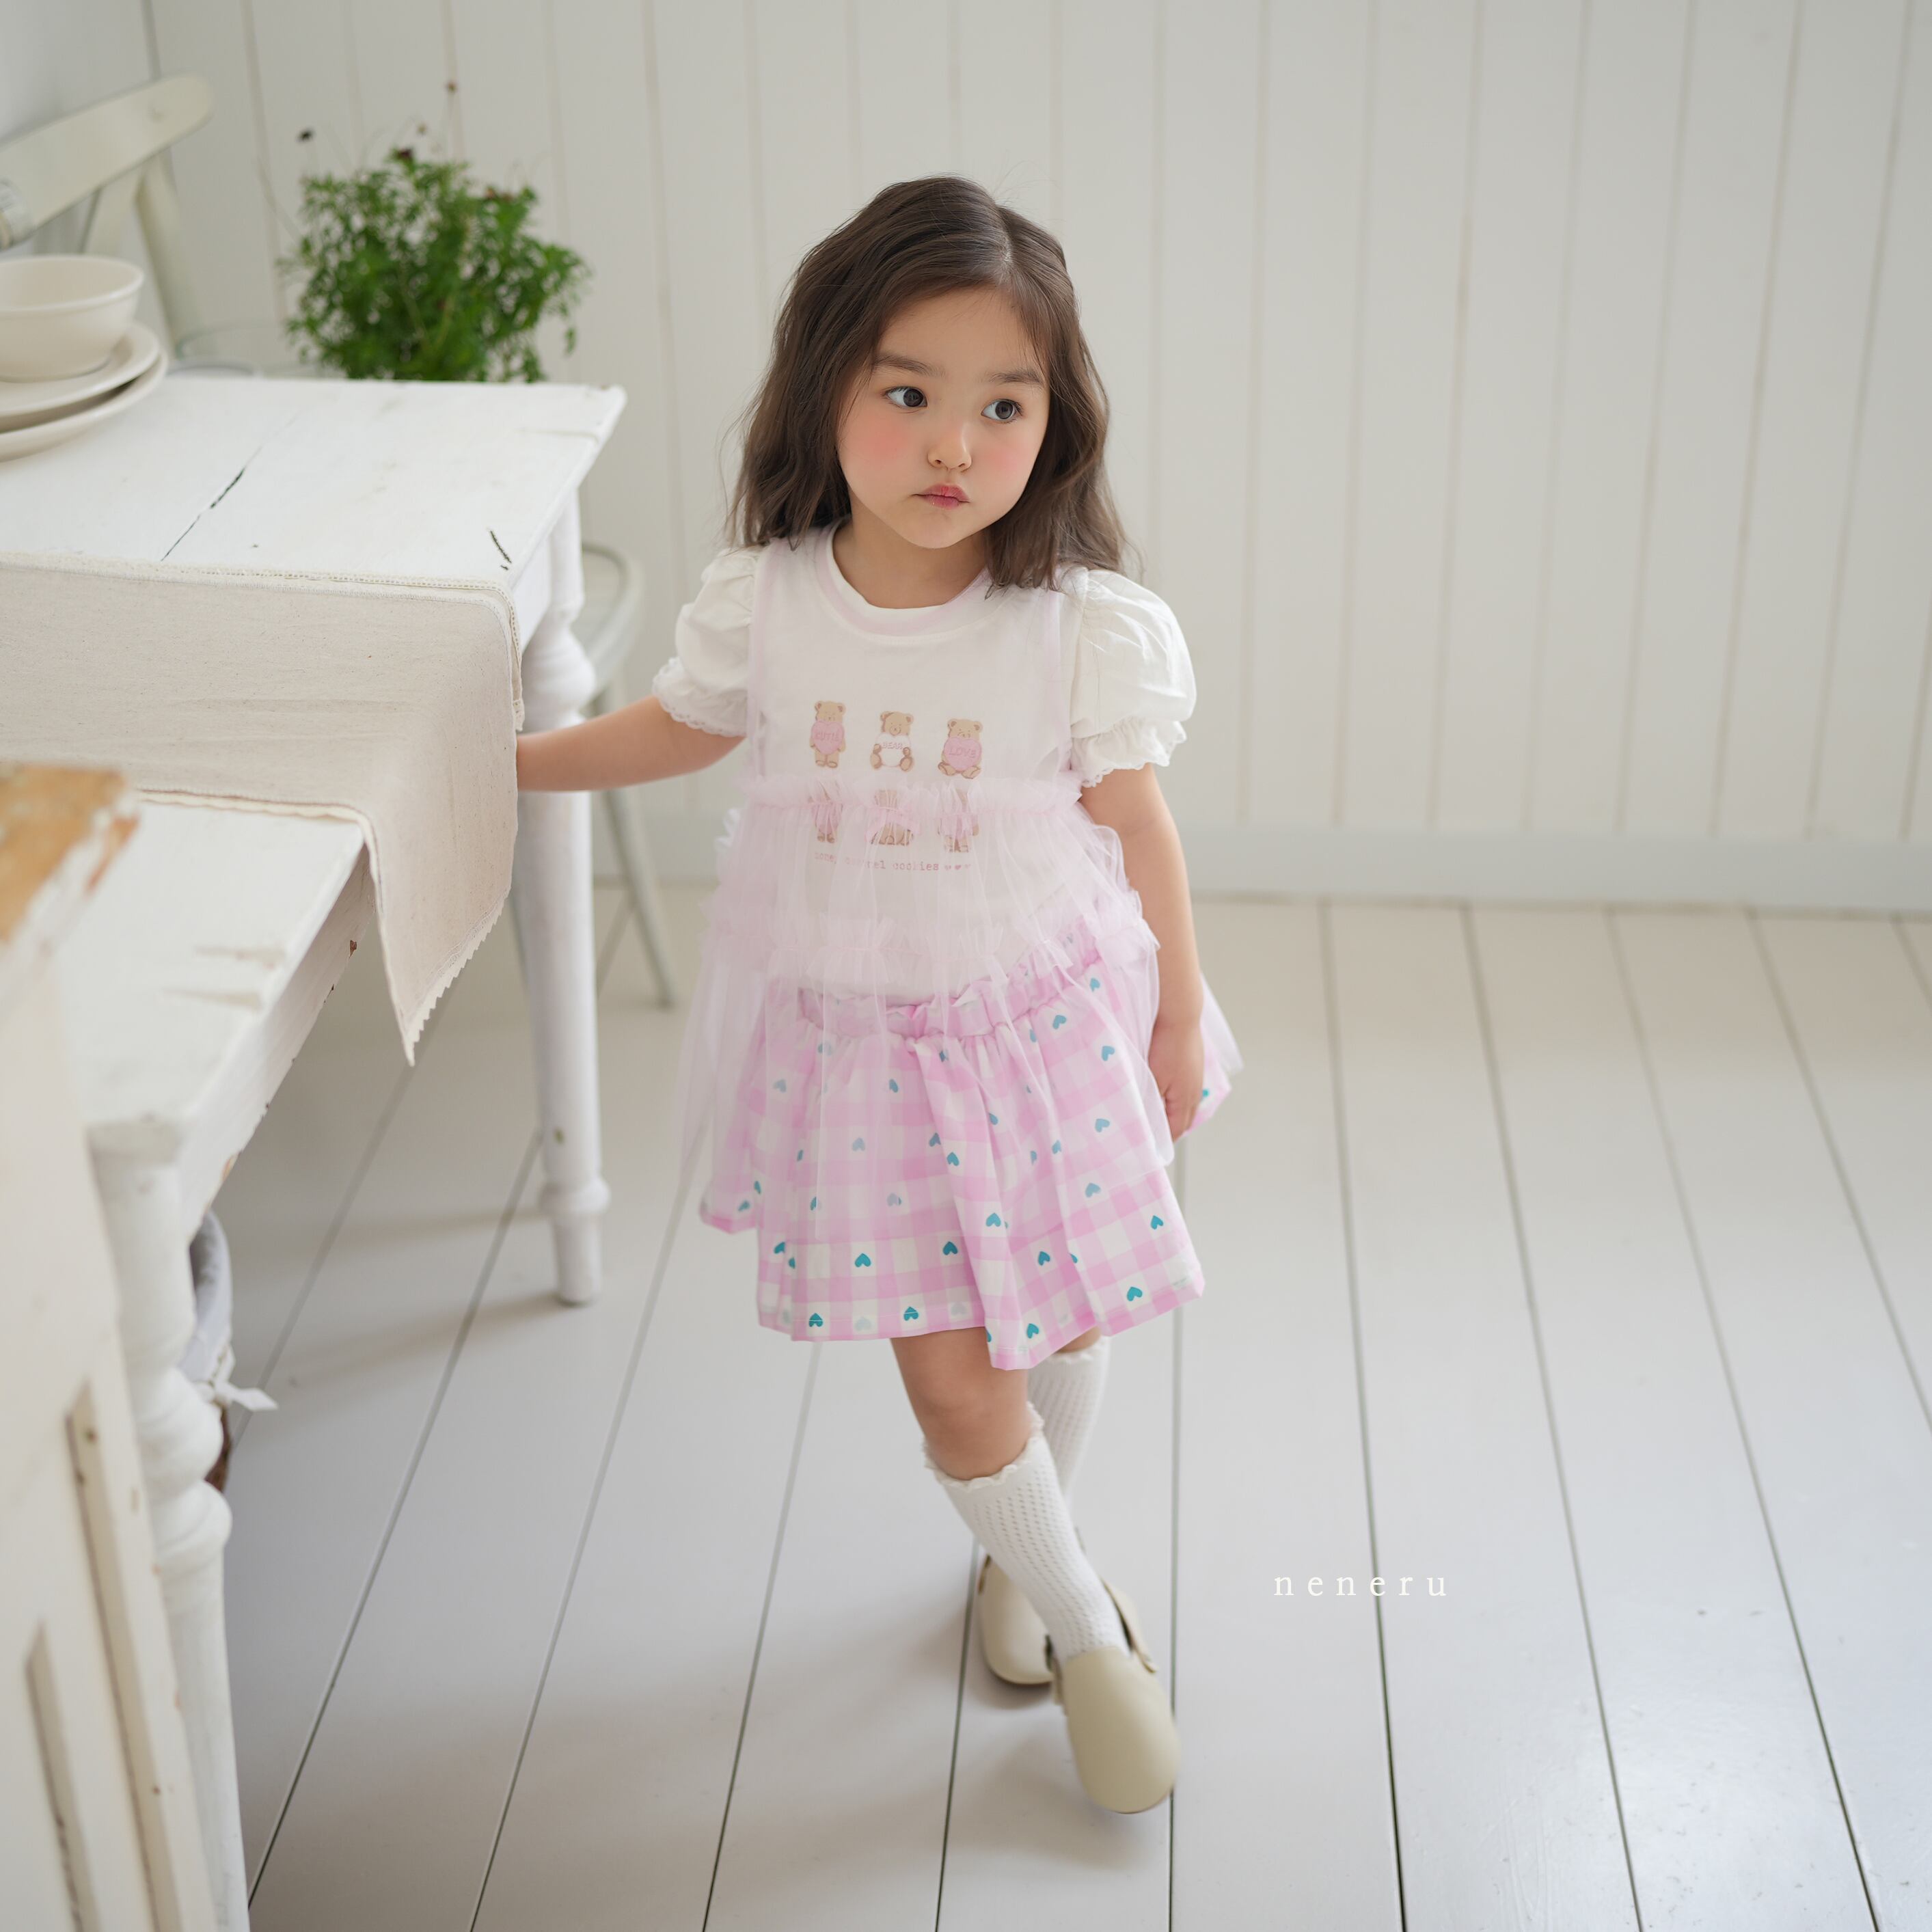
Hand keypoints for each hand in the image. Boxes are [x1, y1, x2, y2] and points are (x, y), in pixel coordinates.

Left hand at [1148, 1011, 1204, 1141]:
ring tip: (1158, 1116)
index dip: (1163, 1141)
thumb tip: (1147, 1123)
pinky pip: (1186, 1089)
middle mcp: (1195, 1091)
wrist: (1180, 1015)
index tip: (1150, 1148)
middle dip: (1170, 1130)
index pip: (1176, 1131)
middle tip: (1154, 1136)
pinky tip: (1166, 1091)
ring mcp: (1196, 1077)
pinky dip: (1176, 1097)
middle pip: (1184, 1120)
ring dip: (1173, 1112)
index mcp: (1186, 1100)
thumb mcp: (1153, 1079)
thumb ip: (1151, 1103)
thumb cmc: (1166, 1046)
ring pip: (1186, 1104)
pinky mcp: (1193, 1064)